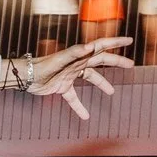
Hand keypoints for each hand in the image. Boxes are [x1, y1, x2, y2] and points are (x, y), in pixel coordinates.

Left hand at [11, 35, 133, 118]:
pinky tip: (85, 116)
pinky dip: (79, 106)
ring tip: (111, 92)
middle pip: (100, 61)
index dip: (115, 43)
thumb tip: (90, 46)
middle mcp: (77, 63)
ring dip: (101, 84)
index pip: (101, 46)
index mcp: (79, 55)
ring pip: (90, 78)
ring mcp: (70, 75)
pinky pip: (74, 98)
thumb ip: (75, 52)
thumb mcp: (60, 59)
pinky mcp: (63, 87)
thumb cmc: (42, 66)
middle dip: (116, 62)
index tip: (129, 41)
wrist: (26, 77)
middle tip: (130, 65)